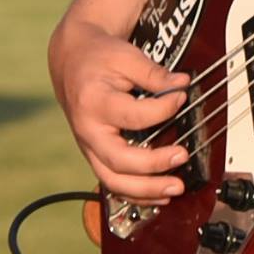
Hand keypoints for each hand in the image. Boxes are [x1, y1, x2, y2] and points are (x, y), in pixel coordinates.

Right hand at [49, 15, 191, 200]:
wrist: (72, 61)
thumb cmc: (99, 58)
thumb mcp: (126, 57)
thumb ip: (154, 74)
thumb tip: (182, 86)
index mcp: (94, 101)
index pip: (133, 115)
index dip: (164, 109)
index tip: (181, 98)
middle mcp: (88, 130)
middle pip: (119, 160)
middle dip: (154, 165)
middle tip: (181, 156)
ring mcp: (89, 147)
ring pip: (114, 181)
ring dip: (146, 190)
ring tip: (174, 187)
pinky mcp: (95, 155)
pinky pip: (113, 183)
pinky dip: (136, 194)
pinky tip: (159, 195)